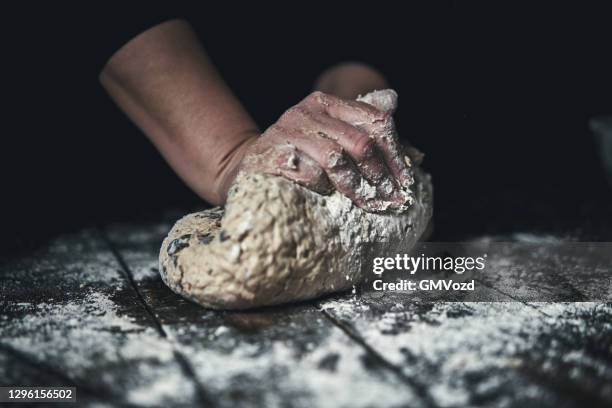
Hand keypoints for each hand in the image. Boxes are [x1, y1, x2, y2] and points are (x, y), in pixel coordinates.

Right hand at [238, 90, 415, 212]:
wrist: (252, 164)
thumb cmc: (303, 155)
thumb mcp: (336, 137)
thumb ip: (368, 130)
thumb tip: (403, 119)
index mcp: (328, 103)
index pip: (375, 121)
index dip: (395, 154)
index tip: (405, 182)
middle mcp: (308, 112)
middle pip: (359, 142)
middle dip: (379, 176)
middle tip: (389, 200)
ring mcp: (286, 131)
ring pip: (335, 158)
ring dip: (355, 186)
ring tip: (366, 204)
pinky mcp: (269, 153)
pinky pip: (305, 170)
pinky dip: (320, 185)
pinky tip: (325, 193)